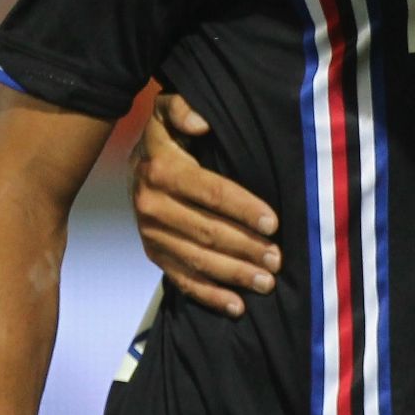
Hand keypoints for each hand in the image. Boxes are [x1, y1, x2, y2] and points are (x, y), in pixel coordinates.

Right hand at [129, 92, 281, 317]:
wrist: (137, 161)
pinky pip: (181, 279)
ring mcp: (151, 234)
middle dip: (245, 247)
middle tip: (278, 260)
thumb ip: (182, 109)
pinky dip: (209, 295)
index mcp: (161, 169)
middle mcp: (152, 205)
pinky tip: (236, 306)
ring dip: (233, 274)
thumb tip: (200, 121)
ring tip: (266, 283)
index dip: (242, 208)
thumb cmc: (171, 134)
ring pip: (196, 259)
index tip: (273, 222)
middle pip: (206, 231)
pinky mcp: (154, 253)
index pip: (210, 192)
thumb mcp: (170, 110)